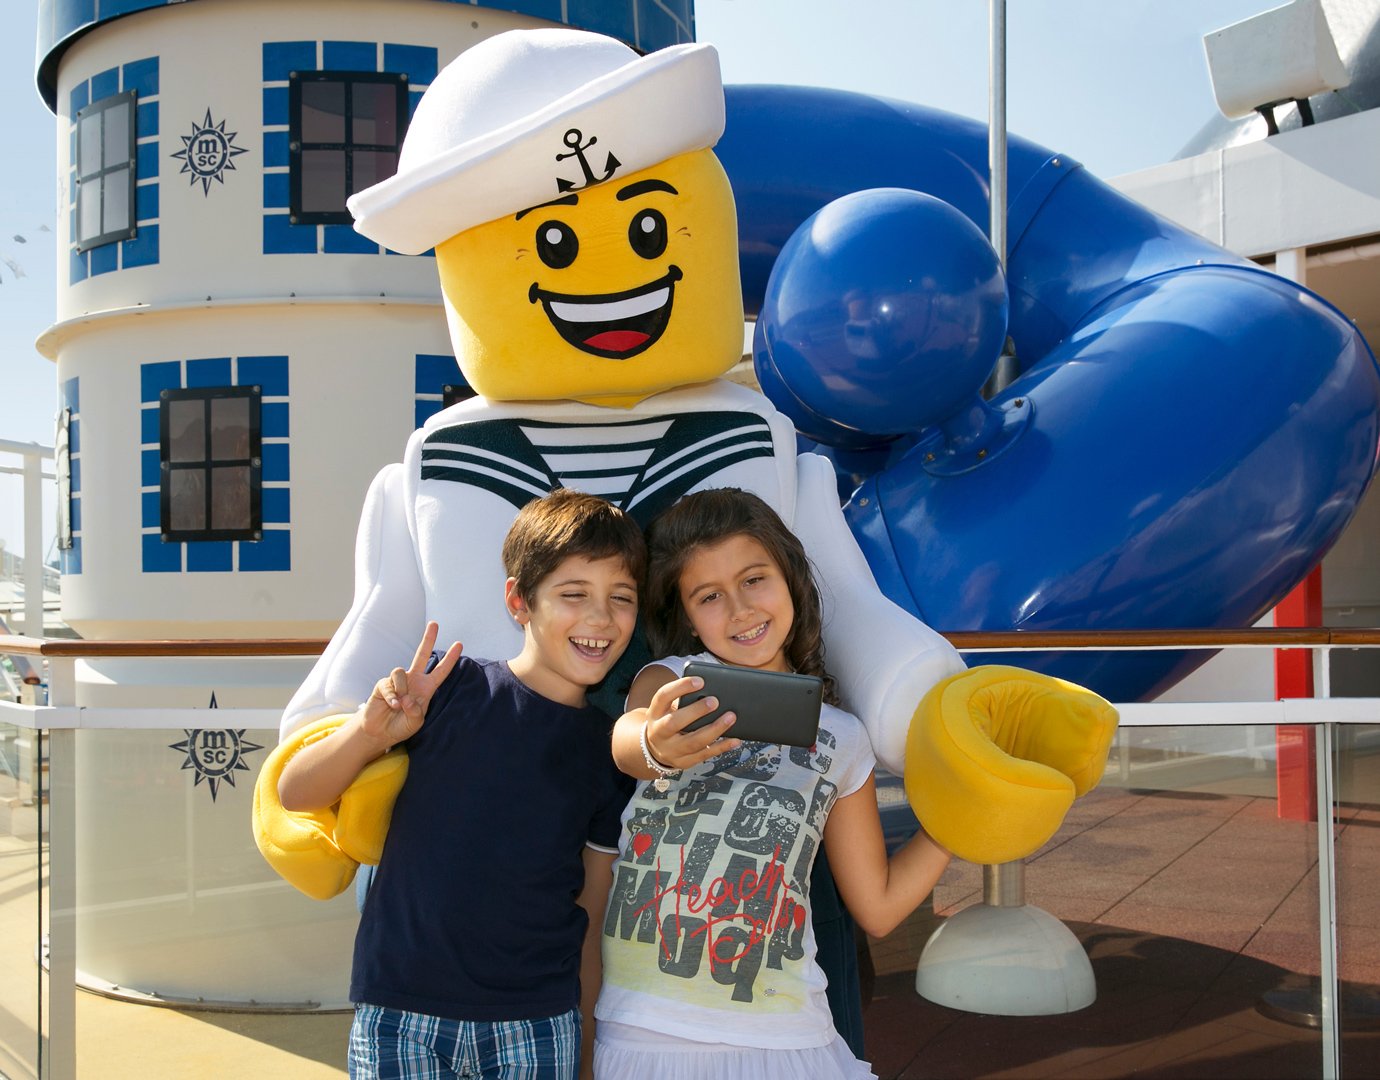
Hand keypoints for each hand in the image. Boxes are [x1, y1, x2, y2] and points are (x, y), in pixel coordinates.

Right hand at [358, 622, 462, 750]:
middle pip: (422, 655)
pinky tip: (392, 706)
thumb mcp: (415, 723)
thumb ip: (416, 712)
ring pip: (401, 672)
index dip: (450, 659)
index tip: (459, 644)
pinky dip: (391, 696)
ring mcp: (398, 681)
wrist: (380, 732)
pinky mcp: (383, 684)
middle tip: (434, 623)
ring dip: (401, 689)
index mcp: (426, 689)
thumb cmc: (401, 726)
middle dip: (428, 639)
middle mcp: (413, 680)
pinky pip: (389, 684)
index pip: (441, 671)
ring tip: (399, 705)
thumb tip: (408, 698)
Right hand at [643, 676, 740, 770]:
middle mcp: (659, 732)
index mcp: (655, 712)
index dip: (680, 687)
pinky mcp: (683, 762)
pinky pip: (705, 755)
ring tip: (731, 717)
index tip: (700, 681)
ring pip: (693, 742)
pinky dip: (722, 747)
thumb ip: (685, 699)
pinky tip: (735, 739)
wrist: (656, 748)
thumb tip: (713, 690)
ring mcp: (670, 750)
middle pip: (674, 722)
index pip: (663, 696)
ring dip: (714, 729)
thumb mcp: (669, 708)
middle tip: (715, 701)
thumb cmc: (669, 719)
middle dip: (696, 711)